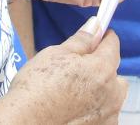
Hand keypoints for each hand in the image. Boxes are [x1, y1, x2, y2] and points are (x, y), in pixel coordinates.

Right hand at [0, 18, 126, 123]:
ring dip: (100, 92)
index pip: (113, 45)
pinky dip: (94, 111)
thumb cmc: (36, 87)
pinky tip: (74, 111)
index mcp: (103, 69)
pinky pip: (104, 115)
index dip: (102, 38)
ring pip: (111, 97)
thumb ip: (82, 40)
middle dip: (102, 69)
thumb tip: (96, 25)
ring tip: (73, 94)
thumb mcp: (56, 54)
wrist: (24, 122)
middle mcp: (112, 94)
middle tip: (78, 72)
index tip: (95, 38)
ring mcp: (108, 116)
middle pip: (115, 74)